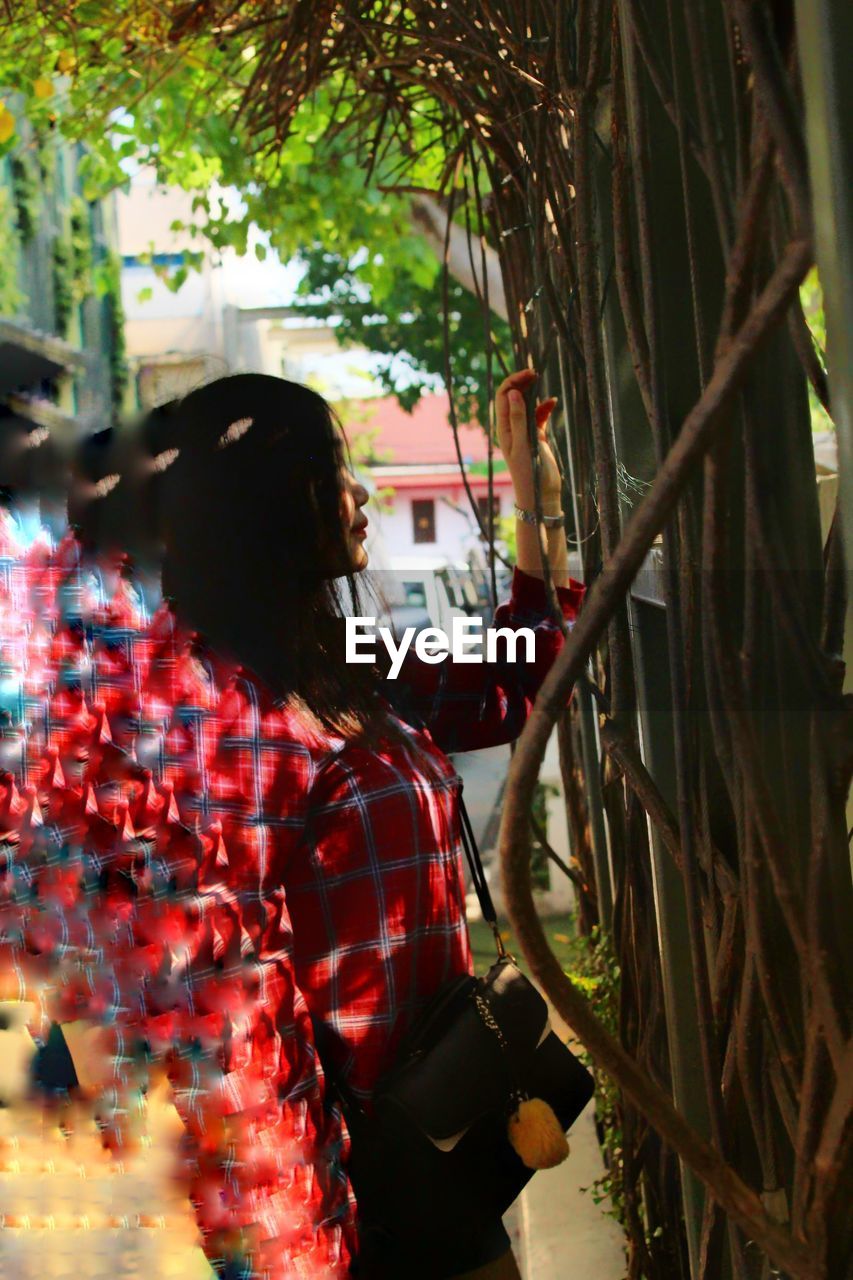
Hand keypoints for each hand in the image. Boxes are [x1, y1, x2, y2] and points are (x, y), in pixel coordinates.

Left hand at [495, 369, 561, 511]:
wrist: (541, 496)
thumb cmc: (529, 474)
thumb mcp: (523, 445)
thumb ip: (518, 420)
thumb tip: (512, 393)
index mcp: (504, 428)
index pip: (503, 397)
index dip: (513, 382)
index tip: (529, 373)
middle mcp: (512, 428)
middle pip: (513, 398)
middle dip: (522, 383)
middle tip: (536, 372)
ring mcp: (525, 432)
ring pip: (527, 405)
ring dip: (534, 393)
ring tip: (544, 383)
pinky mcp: (537, 437)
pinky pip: (539, 416)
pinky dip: (544, 408)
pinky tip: (553, 402)